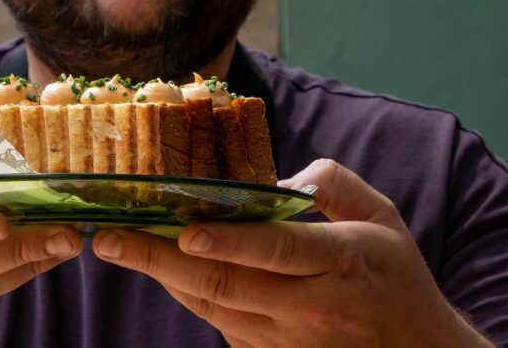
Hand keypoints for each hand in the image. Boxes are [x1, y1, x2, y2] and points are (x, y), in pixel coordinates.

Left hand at [92, 159, 492, 347]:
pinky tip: (160, 270)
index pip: (277, 251)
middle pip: (226, 284)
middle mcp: (310, 306)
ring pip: (213, 308)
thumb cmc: (395, 277)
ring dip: (163, 276)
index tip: (183, 229)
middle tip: (111, 237)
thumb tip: (281, 176)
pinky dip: (188, 295)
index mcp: (340, 262)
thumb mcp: (382, 217)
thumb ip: (334, 184)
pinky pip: (220, 325)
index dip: (228, 241)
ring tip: (119, 246)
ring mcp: (288, 340)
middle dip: (160, 258)